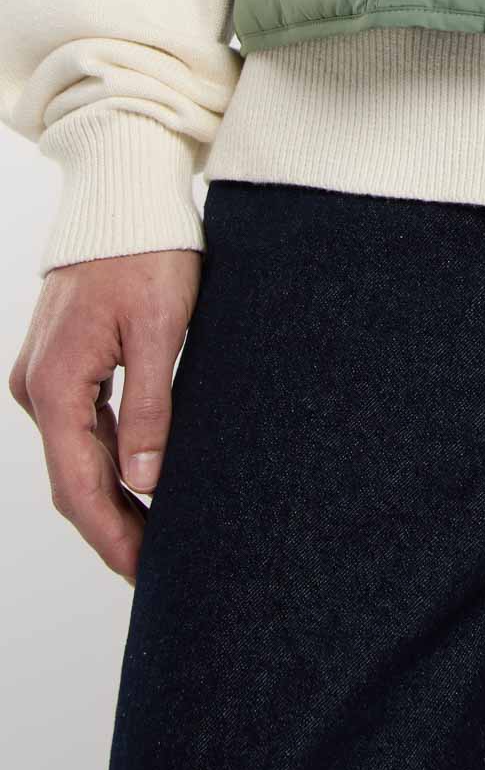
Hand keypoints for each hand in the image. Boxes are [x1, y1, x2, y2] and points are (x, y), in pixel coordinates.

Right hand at [8, 249, 199, 585]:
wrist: (123, 194)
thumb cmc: (149, 252)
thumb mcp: (161, 329)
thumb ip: (151, 406)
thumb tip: (143, 483)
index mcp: (56, 385)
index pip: (79, 486)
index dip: (112, 537)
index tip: (144, 574)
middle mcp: (37, 386)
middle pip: (72, 478)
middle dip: (112, 527)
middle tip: (158, 569)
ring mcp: (45, 374)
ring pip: (76, 455)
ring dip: (111, 497)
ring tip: (157, 534)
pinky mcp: (62, 361)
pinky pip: (81, 426)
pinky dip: (108, 460)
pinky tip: (141, 481)